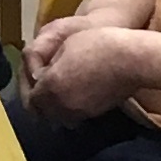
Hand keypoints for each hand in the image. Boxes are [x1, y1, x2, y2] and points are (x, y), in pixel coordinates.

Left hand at [17, 19, 140, 122]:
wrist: (132, 59)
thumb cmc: (98, 44)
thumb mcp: (64, 46)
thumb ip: (47, 66)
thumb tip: (40, 77)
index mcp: (52, 86)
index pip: (30, 98)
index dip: (27, 89)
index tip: (31, 78)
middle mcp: (63, 105)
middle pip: (41, 112)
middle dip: (37, 100)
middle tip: (39, 87)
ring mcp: (80, 112)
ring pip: (57, 117)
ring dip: (52, 107)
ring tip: (55, 92)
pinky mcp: (95, 114)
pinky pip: (73, 115)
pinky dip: (67, 108)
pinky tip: (72, 94)